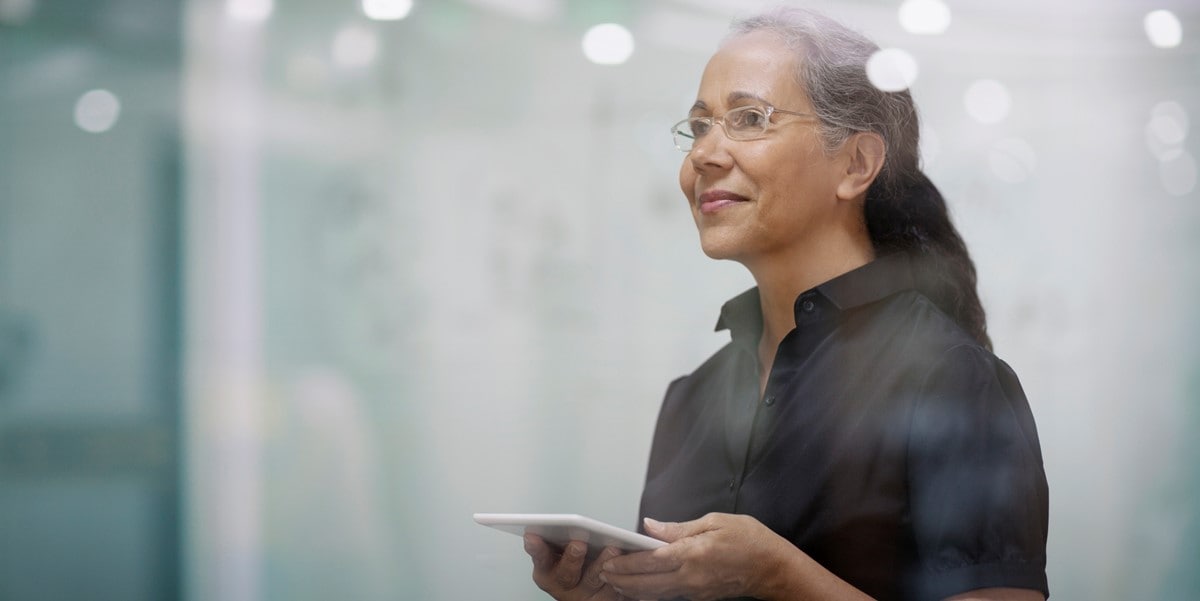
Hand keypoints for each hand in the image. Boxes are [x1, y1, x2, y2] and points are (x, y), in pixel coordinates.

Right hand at [525, 534, 629, 600]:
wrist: (595, 591)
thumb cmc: (579, 563)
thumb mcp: (564, 551)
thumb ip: (562, 537)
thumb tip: (569, 521)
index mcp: (548, 571)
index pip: (540, 558)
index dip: (536, 548)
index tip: (532, 535)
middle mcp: (563, 586)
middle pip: (565, 575)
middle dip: (571, 558)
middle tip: (578, 543)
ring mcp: (583, 595)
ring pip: (592, 581)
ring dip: (601, 564)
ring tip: (612, 549)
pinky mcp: (603, 600)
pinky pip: (612, 589)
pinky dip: (619, 574)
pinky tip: (626, 560)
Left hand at [598, 513, 794, 600]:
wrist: (773, 568)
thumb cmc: (749, 540)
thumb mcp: (714, 521)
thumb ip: (678, 528)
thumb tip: (650, 526)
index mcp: (691, 554)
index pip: (649, 561)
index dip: (626, 563)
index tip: (610, 561)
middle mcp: (690, 576)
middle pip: (647, 584)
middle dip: (622, 581)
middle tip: (605, 575)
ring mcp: (695, 590)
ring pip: (656, 594)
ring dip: (634, 590)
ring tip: (616, 584)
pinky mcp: (700, 597)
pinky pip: (669, 596)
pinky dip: (652, 594)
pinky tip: (642, 590)